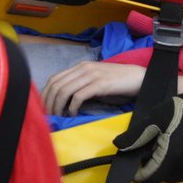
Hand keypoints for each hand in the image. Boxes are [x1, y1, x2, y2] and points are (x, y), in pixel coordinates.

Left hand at [41, 62, 182, 114]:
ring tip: (59, 116)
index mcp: (80, 66)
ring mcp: (92, 75)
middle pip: (56, 85)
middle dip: (49, 102)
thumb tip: (65, 101)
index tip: (43, 108)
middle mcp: (83, 68)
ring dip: (58, 106)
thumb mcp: (96, 81)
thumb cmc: (118, 82)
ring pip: (65, 90)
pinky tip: (73, 114)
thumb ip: (82, 86)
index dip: (45, 94)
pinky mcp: (100, 84)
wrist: (139, 78)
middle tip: (48, 116)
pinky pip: (79, 96)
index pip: (54, 78)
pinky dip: (72, 107)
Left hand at [111, 83, 182, 182]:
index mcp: (170, 156)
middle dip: (154, 168)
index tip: (138, 166)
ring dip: (169, 167)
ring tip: (170, 148)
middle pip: (162, 178)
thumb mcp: (155, 119)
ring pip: (175, 176)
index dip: (140, 175)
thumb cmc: (182, 110)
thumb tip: (119, 146)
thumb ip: (136, 136)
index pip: (149, 179)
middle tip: (154, 151)